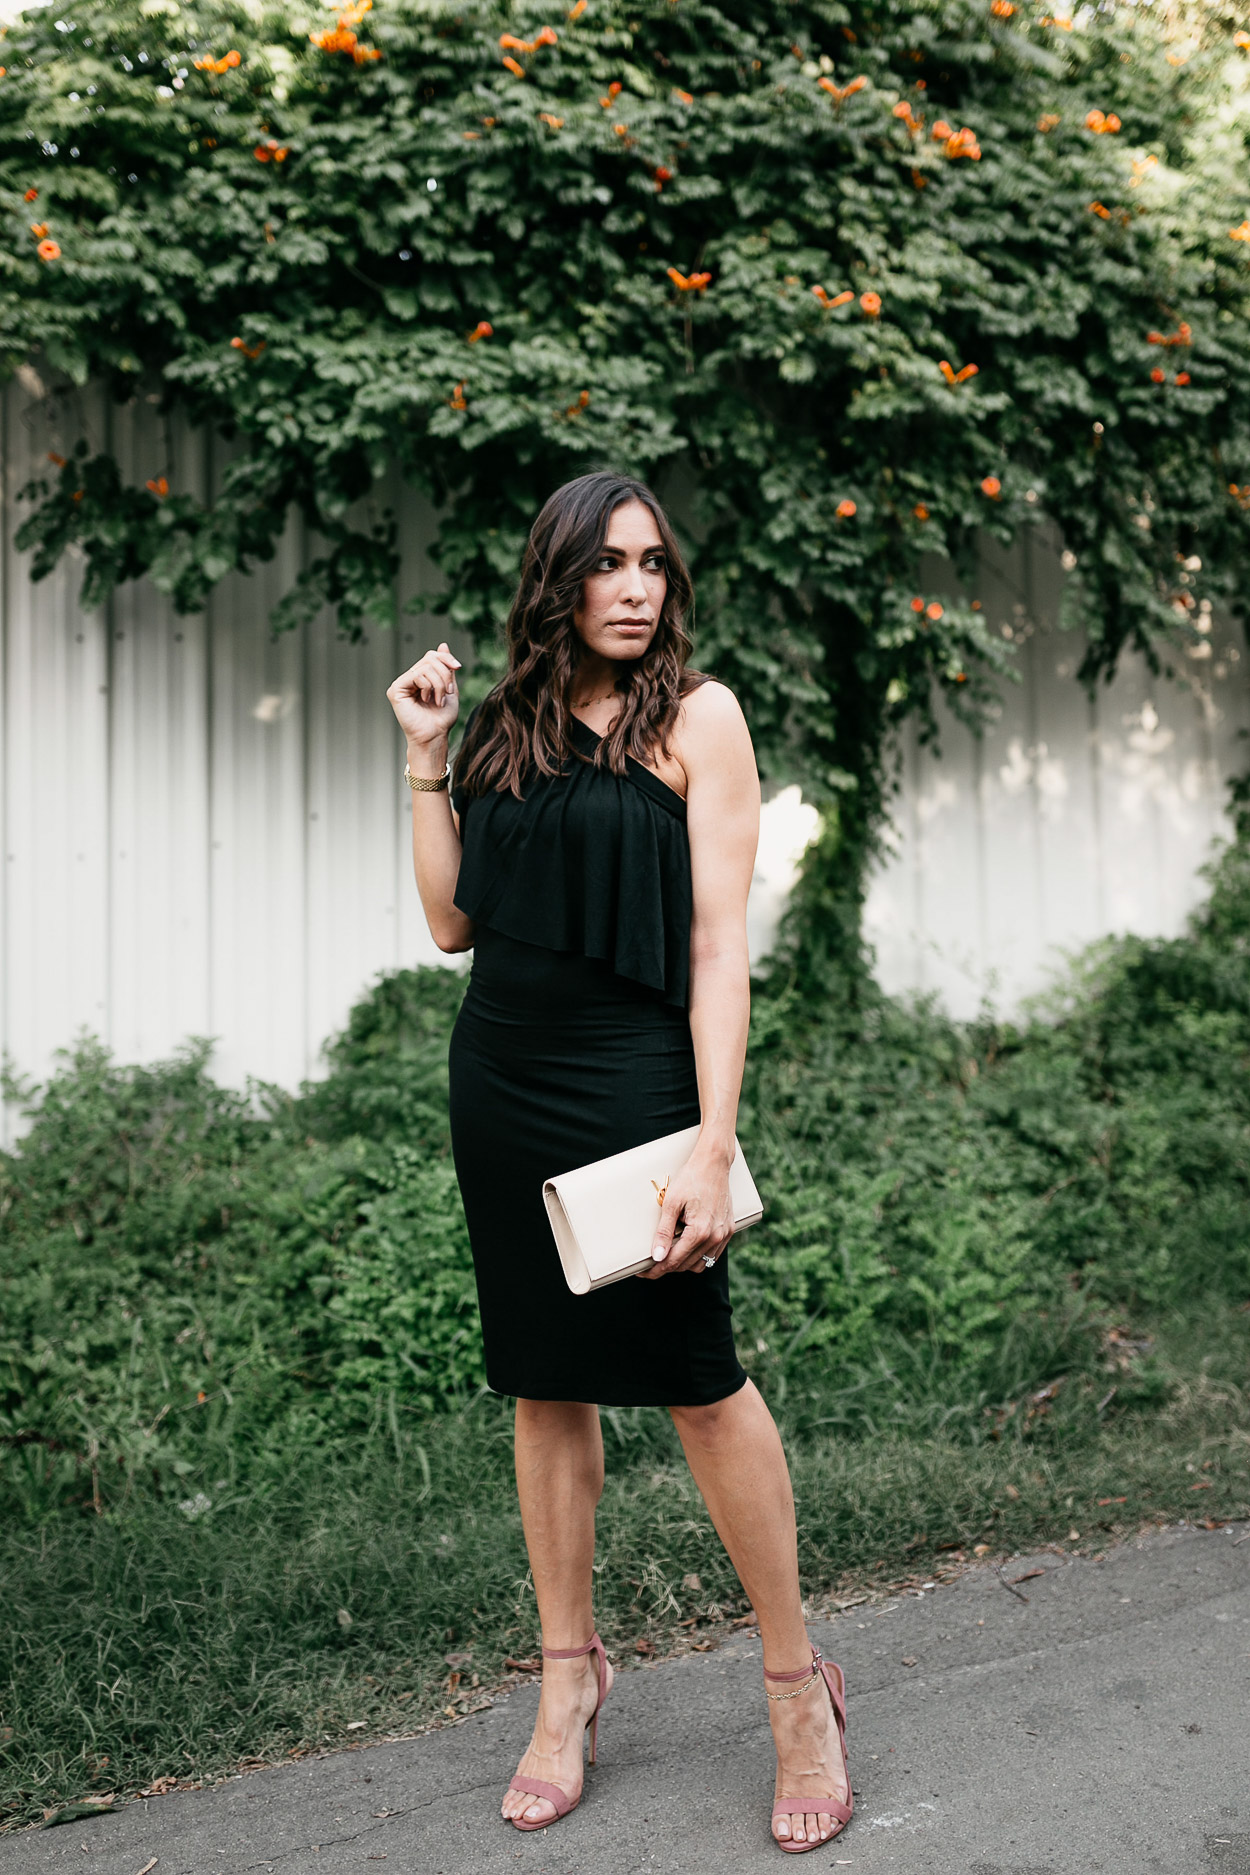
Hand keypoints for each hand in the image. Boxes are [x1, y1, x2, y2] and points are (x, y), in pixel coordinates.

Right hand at [386, 642, 461, 744]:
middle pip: (430, 658)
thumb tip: (443, 644)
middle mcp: (409, 679)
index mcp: (421, 678)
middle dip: (445, 674)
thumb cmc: (441, 719)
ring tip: (438, 700)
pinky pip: (416, 675)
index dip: (446, 658)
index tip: (458, 667)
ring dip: (439, 684)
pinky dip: (427, 686)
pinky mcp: (395, 690)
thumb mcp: (450, 689)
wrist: (435, 736)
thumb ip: (446, 669)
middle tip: (448, 692)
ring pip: (425, 667)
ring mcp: (401, 684)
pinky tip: (426, 699)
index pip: (432, 656)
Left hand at [638, 1152, 734, 1278]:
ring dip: (683, 1264)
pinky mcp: (729, 1230)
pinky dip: (697, 1256)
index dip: (656, 1269)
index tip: (643, 1272)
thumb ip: (663, 1232)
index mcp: (700, 1231)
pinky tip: (686, 1248)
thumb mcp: (671, 1203)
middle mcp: (715, 1236)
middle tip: (650, 1265)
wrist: (714, 1164)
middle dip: (666, 1268)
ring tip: (667, 1256)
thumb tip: (657, 1257)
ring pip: (700, 1264)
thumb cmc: (691, 1179)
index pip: (674, 1261)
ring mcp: (724, 1235)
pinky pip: (712, 1254)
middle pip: (686, 1265)